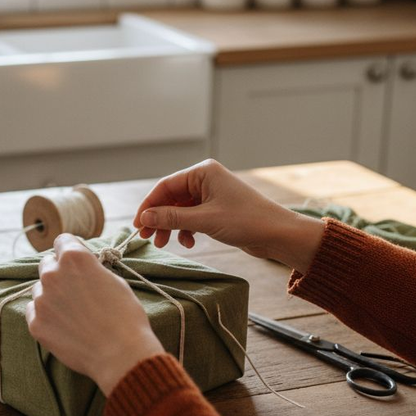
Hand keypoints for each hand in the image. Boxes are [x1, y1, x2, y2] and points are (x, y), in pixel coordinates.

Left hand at [26, 234, 164, 395]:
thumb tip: (83, 269)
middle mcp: (53, 274)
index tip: (76, 261)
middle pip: (48, 263)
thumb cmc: (125, 316)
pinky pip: (34, 311)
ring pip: (40, 289)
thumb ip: (91, 269)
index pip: (62, 240)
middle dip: (59, 271)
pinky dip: (45, 315)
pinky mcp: (35, 323)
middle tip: (75, 288)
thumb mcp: (114, 281)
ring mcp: (41, 299)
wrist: (120, 354)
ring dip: (52, 295)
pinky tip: (63, 325)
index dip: (71, 249)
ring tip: (72, 312)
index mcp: (74, 258)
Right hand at [134, 159, 324, 272]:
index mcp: (203, 172)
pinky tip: (189, 243)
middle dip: (159, 218)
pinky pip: (191, 218)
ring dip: (170, 226)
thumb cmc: (246, 220)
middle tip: (147, 237)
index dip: (149, 205)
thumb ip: (172, 217)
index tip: (138, 224)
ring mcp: (211, 195)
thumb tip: (144, 217)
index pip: (165, 186)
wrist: (277, 234)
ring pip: (180, 210)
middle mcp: (205, 179)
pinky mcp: (216, 210)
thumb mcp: (204, 220)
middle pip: (170, 198)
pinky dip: (186, 230)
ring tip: (163, 243)